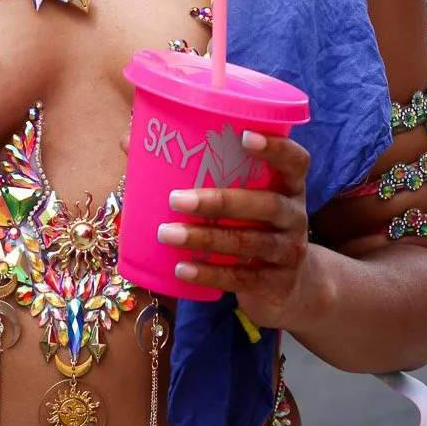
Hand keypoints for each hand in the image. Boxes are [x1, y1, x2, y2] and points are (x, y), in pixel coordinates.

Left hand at [155, 132, 312, 331]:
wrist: (290, 288)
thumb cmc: (253, 226)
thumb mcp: (241, 197)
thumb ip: (199, 169)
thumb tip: (131, 139)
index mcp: (287, 186)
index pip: (295, 161)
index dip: (276, 147)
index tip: (244, 136)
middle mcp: (293, 216)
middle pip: (266, 204)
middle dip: (220, 200)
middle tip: (176, 198)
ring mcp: (287, 251)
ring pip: (249, 242)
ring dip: (205, 238)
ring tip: (166, 234)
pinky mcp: (275, 284)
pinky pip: (241, 278)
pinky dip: (210, 274)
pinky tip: (182, 269)